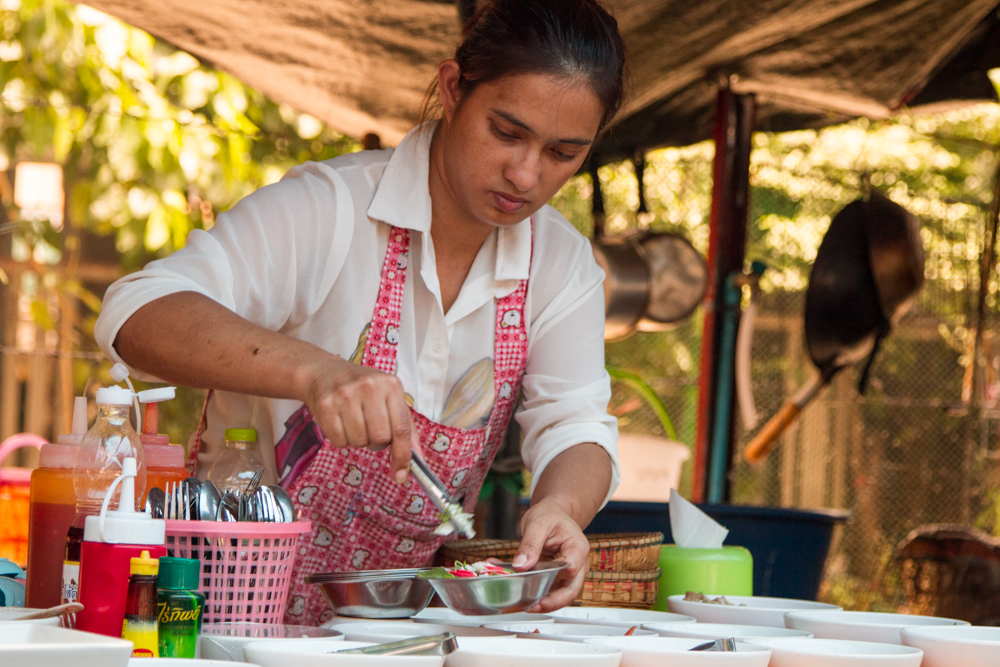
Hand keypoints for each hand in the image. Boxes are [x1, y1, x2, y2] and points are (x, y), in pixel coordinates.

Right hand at [299, 353, 417, 482]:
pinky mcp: (326, 405)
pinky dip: (342, 438)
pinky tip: (340, 421)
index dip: (403, 456)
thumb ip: (406, 429)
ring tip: (355, 421)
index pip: (402, 429)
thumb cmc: (363, 389)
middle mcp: (370, 387)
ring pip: (359, 442)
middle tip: (371, 429)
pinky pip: (339, 442)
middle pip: (380, 439)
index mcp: (391, 385)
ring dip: (359, 440)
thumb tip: (417, 460)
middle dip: (377, 443)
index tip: (401, 475)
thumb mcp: (389, 399)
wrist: (324, 372)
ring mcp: (346, 395)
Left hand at [513, 499, 589, 611]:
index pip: (571, 568)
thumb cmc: (550, 516)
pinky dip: (535, 593)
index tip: (536, 580)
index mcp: (577, 547)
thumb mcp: (537, 524)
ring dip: (543, 602)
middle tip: (530, 606)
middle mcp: (578, 564)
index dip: (555, 577)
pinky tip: (518, 590)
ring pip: (561, 596)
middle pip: (571, 590)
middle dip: (551, 602)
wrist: (554, 514)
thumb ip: (530, 545)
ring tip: (522, 602)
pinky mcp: (559, 578)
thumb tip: (520, 565)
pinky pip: (550, 590)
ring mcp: (570, 574)